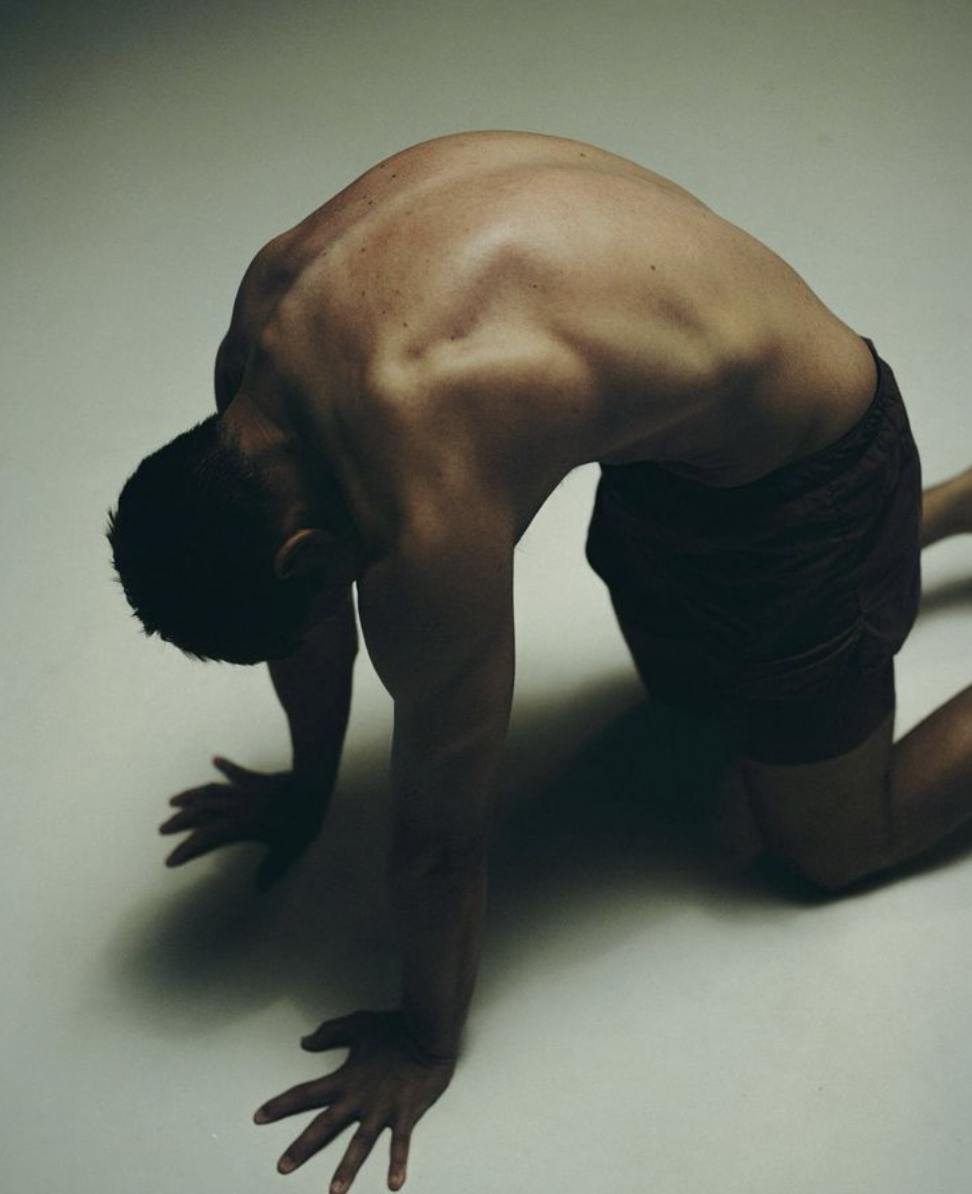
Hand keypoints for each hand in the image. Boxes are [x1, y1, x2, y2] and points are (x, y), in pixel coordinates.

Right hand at [160, 756, 326, 889]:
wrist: (312, 785)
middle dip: (180, 821)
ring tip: (174, 800)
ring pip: (211, 791)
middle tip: (163, 828)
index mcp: (240, 825)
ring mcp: (245, 790)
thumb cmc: (302, 819)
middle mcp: (236, 806)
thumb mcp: (289, 849)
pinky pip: (237, 772)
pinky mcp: (257, 779)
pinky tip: (216, 760)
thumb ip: (273, 868)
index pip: (206, 838)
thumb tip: (259, 888)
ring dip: (192, 796)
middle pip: (201, 812)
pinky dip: (226, 766)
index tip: (170, 859)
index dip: (187, 849)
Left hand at [254, 1010, 454, 1192]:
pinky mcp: (405, 1113)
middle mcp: (359, 1098)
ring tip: (334, 1192)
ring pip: (359, 1143)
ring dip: (346, 1168)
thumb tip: (305, 1041)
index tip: (258, 1117)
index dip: (280, 1105)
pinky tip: (394, 1184)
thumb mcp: (358, 1025)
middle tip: (282, 1167)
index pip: (305, 1093)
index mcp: (345, 1078)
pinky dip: (397, 1163)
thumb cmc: (393, 1028)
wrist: (426, 1031)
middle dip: (302, 1147)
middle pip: (324, 1126)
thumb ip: (330, 1033)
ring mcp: (382, 1108)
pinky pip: (400, 1142)